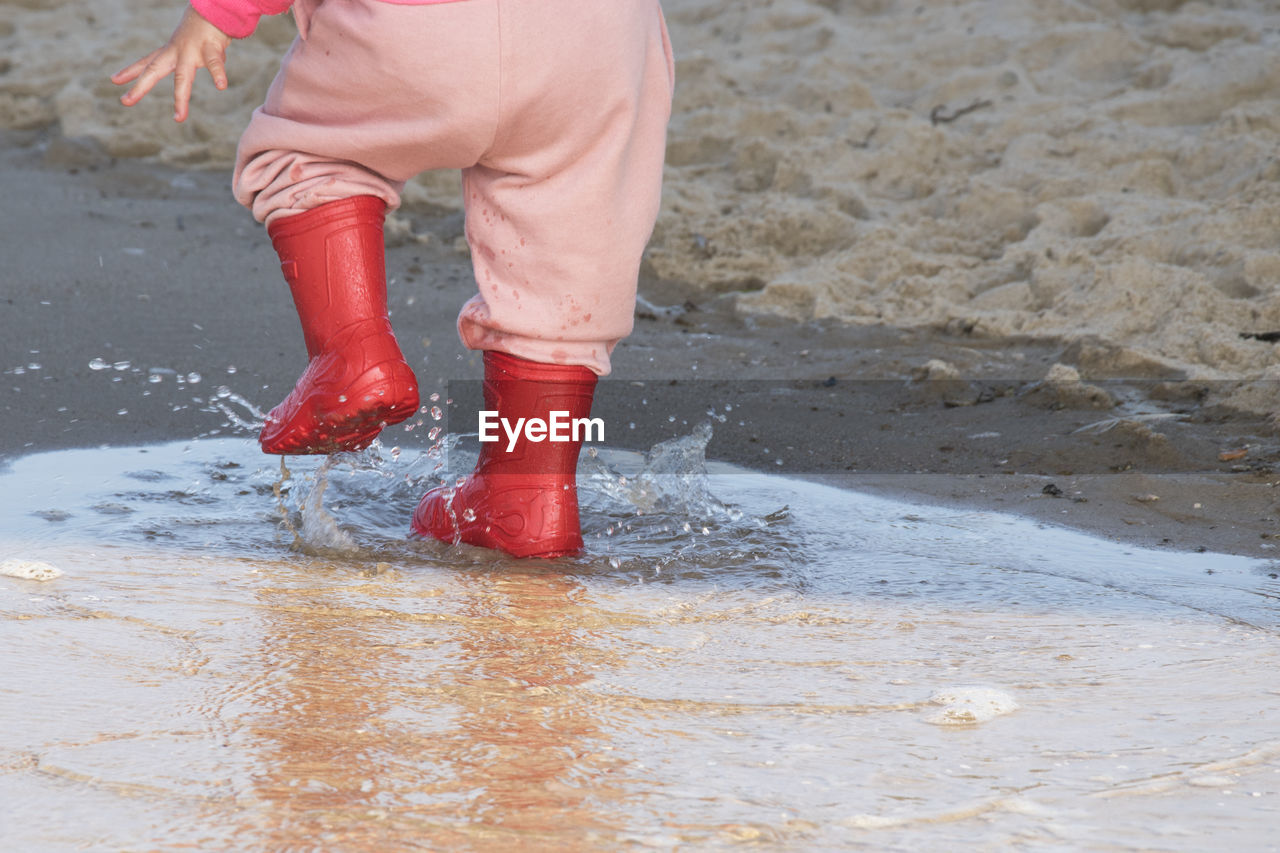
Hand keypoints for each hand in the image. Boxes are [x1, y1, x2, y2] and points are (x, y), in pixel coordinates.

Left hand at [111, 7, 232, 122]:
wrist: (215, 8)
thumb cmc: (206, 27)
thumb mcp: (194, 44)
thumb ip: (203, 63)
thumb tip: (218, 80)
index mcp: (170, 51)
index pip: (147, 62)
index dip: (131, 71)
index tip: (114, 80)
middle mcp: (176, 51)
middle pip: (155, 70)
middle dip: (140, 87)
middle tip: (124, 102)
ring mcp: (191, 51)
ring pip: (184, 77)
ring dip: (181, 98)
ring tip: (179, 118)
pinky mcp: (210, 48)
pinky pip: (214, 63)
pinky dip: (218, 74)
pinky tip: (221, 86)